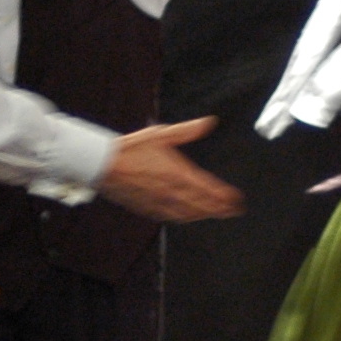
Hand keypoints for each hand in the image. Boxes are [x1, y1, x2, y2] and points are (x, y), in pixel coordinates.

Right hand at [98, 118, 243, 223]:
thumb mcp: (162, 134)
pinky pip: (171, 217)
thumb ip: (188, 131)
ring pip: (188, 214)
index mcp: (177, 173)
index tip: (236, 199)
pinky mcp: (148, 208)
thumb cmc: (131, 149)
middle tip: (234, 211)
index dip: (224, 196)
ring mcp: (160, 202)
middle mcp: (171, 191)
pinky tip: (188, 217)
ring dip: (204, 215)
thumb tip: (208, 122)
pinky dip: (185, 218)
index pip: (208, 188)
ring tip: (216, 214)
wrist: (104, 164)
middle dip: (220, 209)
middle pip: (201, 205)